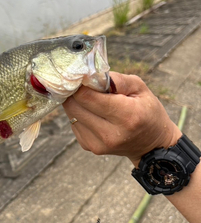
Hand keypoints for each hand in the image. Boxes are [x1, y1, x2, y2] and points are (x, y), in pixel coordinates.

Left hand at [63, 72, 181, 166]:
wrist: (151, 145)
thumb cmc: (147, 111)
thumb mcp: (140, 89)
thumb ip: (116, 80)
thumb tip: (91, 75)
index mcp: (126, 116)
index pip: (87, 97)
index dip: (80, 83)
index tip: (83, 75)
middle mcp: (109, 134)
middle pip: (73, 105)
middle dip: (75, 91)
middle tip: (85, 84)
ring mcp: (97, 144)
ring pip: (71, 114)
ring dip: (77, 102)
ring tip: (92, 99)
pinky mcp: (89, 147)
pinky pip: (74, 123)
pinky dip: (80, 114)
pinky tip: (94, 113)